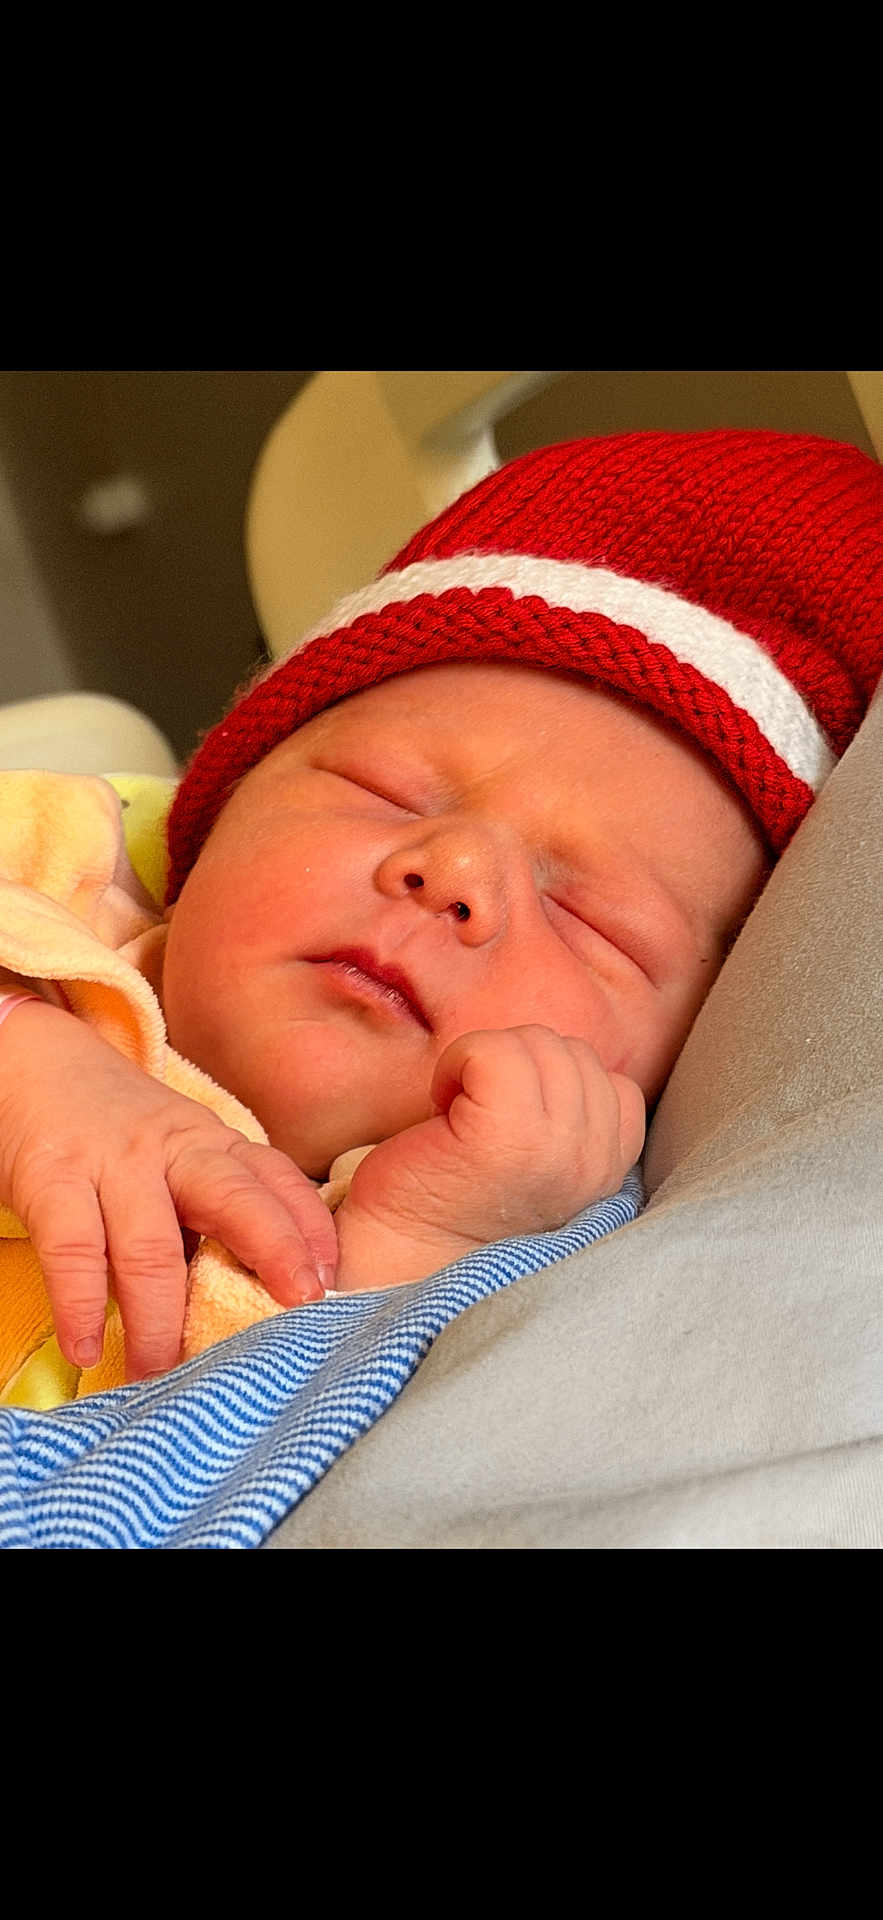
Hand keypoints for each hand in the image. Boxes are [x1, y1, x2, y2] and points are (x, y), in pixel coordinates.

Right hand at [0, 1001, 338, 1379]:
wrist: (30, 1062)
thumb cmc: (114, 1133)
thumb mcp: (176, 1155)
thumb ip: (211, 1211)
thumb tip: (257, 1298)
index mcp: (212, 1144)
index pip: (276, 1179)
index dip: (310, 1228)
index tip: (334, 1281)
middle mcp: (172, 1147)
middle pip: (235, 1200)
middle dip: (273, 1255)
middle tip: (294, 1320)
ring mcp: (113, 1161)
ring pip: (151, 1247)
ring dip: (159, 1321)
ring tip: (161, 1376)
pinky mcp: (52, 1176)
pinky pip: (74, 1249)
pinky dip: (80, 1306)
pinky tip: (86, 1350)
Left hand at [342, 1024, 644, 1258]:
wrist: (402, 1260)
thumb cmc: (459, 1207)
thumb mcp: (545, 1166)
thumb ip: (571, 1121)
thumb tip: (553, 1054)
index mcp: (608, 1174)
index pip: (617, 1087)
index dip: (554, 1090)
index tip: (511, 1131)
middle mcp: (593, 1162)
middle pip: (573, 1054)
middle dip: (518, 1071)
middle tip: (477, 1122)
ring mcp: (554, 1146)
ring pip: (536, 1043)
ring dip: (486, 1065)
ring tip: (460, 1118)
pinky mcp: (505, 1134)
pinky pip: (491, 1050)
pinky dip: (457, 1062)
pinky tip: (441, 1107)